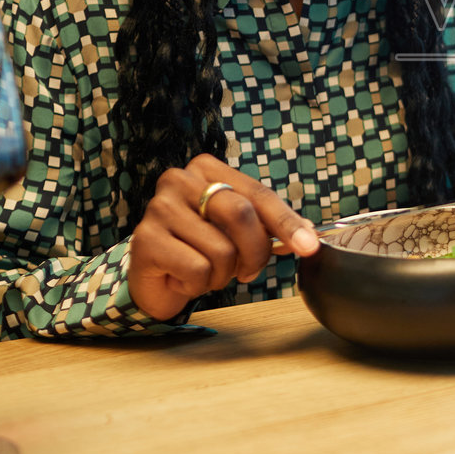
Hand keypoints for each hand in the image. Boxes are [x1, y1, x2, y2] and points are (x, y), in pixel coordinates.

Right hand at [127, 153, 319, 319]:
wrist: (155, 277)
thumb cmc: (200, 248)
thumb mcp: (238, 232)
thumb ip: (269, 227)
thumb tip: (308, 236)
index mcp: (207, 169)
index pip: (257, 193)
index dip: (286, 222)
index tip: (309, 246)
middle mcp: (180, 180)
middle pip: (241, 215)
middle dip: (255, 252)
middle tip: (248, 271)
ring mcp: (159, 208)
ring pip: (221, 249)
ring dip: (223, 274)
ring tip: (205, 271)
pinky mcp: (145, 240)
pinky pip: (197, 269)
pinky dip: (199, 284)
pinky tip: (184, 279)